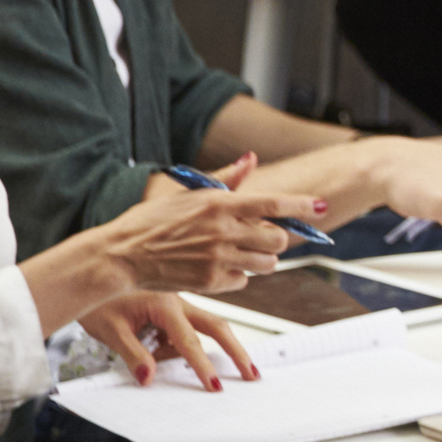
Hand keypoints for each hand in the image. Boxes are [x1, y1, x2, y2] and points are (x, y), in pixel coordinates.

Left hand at [79, 293, 259, 388]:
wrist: (86, 275)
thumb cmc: (97, 300)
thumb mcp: (110, 330)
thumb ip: (133, 354)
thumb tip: (148, 378)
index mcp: (164, 304)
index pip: (189, 341)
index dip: (202, 365)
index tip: (214, 385)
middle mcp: (177, 301)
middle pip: (217, 326)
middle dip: (236, 350)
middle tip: (252, 372)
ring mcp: (177, 302)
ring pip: (204, 326)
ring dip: (204, 348)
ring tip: (181, 357)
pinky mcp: (171, 306)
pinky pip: (184, 328)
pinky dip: (178, 343)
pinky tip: (154, 343)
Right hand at [106, 156, 300, 291]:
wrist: (121, 255)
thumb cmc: (150, 221)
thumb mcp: (187, 192)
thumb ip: (226, 179)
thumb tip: (252, 159)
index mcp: (218, 204)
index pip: (272, 203)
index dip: (301, 206)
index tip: (319, 206)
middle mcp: (222, 231)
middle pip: (278, 239)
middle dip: (275, 240)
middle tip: (260, 238)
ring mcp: (218, 258)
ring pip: (268, 264)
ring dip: (262, 260)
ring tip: (241, 253)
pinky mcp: (212, 282)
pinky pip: (244, 281)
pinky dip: (238, 276)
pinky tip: (217, 268)